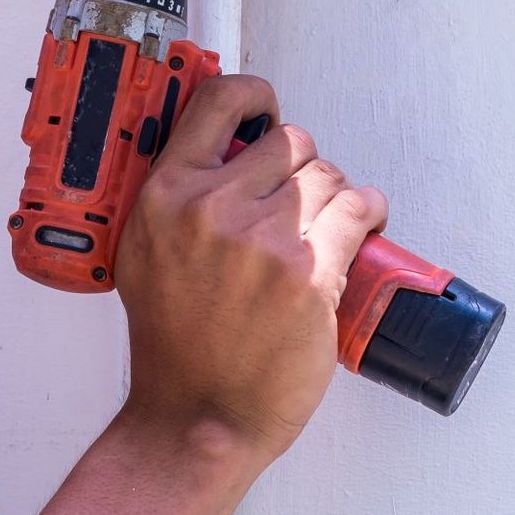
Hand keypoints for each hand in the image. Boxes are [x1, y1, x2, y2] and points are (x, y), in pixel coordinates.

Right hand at [114, 74, 388, 463]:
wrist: (196, 418)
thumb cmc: (175, 346)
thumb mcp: (145, 253)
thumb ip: (176, 199)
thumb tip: (222, 153)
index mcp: (167, 196)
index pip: (218, 102)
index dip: (253, 97)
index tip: (267, 107)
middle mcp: (212, 209)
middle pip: (289, 142)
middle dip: (301, 167)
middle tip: (300, 200)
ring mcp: (264, 242)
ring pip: (327, 176)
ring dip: (336, 194)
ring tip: (331, 222)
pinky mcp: (309, 275)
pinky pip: (357, 209)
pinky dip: (369, 210)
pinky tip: (365, 221)